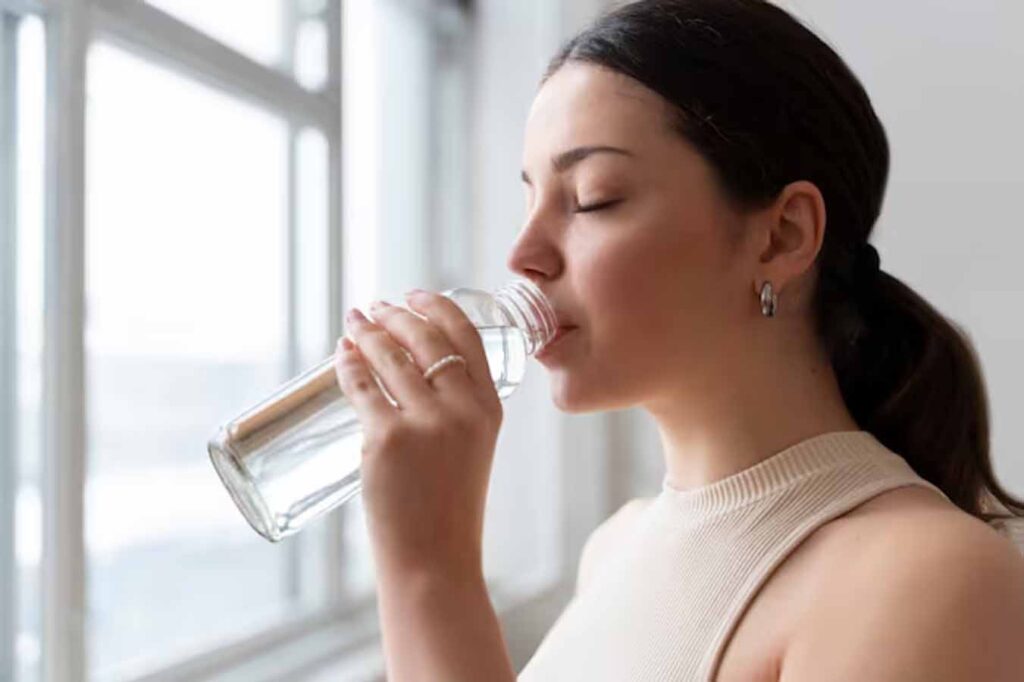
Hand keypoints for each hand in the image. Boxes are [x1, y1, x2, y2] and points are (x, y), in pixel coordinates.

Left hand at [334, 290, 502, 581]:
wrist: (436, 559)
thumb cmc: (449, 509)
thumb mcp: (472, 450)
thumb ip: (456, 412)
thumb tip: (409, 373)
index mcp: (490, 408)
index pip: (466, 338)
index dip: (437, 309)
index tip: (415, 295)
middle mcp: (463, 409)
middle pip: (425, 339)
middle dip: (395, 315)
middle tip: (375, 308)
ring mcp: (426, 423)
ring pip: (390, 358)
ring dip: (368, 333)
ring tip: (353, 324)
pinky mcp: (388, 439)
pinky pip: (362, 387)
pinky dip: (347, 365)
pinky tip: (340, 354)